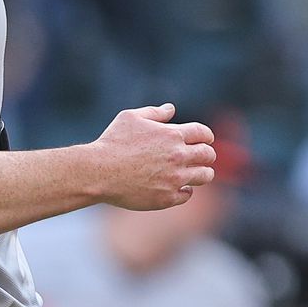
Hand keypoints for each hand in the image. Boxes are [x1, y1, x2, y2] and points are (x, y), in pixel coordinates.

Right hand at [90, 104, 215, 209]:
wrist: (99, 172)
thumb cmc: (112, 142)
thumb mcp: (130, 118)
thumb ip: (154, 112)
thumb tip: (171, 109)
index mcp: (172, 135)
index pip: (203, 133)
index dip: (205, 136)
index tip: (203, 140)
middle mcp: (178, 156)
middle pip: (208, 155)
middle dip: (206, 154)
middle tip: (198, 157)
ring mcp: (174, 178)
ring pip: (204, 176)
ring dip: (201, 173)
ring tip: (192, 173)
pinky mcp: (167, 197)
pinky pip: (187, 194)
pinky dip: (184, 190)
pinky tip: (175, 186)